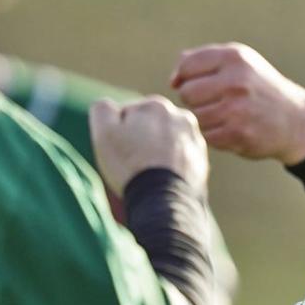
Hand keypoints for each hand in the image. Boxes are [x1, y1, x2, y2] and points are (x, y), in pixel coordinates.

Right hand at [89, 96, 209, 195]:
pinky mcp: (201, 161)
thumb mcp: (105, 132)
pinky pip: (179, 159)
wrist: (164, 199)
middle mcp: (181, 117)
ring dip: (157, 151)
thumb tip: (110, 106)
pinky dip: (171, 165)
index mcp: (156, 105)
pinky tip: (162, 178)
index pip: (128, 114)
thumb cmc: (131, 165)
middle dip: (140, 139)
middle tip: (133, 163)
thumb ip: (103, 109)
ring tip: (148, 172)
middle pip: (149, 127)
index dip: (118, 133)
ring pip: (166, 142)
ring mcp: (195, 140)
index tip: (120, 150)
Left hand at [171, 43, 304, 164]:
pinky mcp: (238, 134)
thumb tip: (174, 80)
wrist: (294, 120)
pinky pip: (206, 135)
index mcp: (234, 58)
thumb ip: (203, 61)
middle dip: (195, 99)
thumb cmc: (258, 87)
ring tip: (224, 115)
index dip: (186, 77)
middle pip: (186, 93)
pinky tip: (229, 128)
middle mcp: (236, 81)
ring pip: (195, 116)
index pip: (187, 66)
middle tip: (214, 101)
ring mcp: (237, 110)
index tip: (199, 84)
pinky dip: (213, 134)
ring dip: (204, 118)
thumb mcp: (239, 62)